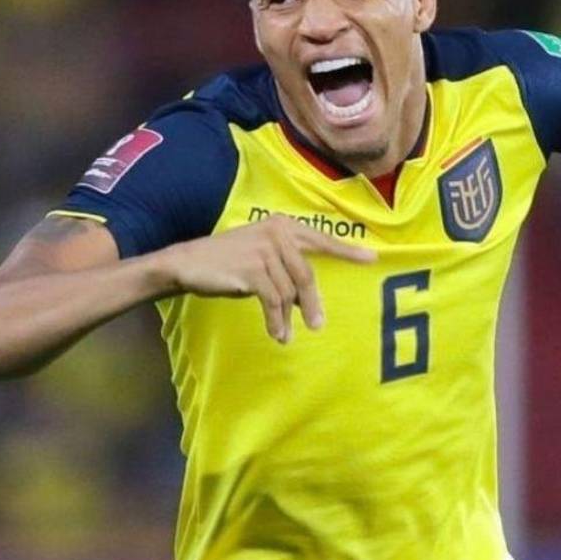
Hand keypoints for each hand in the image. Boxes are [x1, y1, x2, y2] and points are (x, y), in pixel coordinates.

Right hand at [157, 215, 375, 342]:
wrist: (188, 264)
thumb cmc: (227, 263)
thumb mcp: (262, 261)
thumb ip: (287, 271)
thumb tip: (309, 301)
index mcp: (283, 225)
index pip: (321, 239)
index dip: (347, 251)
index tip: (372, 259)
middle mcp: (277, 232)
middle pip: (306, 274)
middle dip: (313, 303)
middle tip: (318, 325)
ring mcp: (265, 248)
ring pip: (289, 291)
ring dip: (287, 317)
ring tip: (284, 334)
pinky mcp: (253, 268)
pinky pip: (274, 301)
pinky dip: (276, 320)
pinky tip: (277, 333)